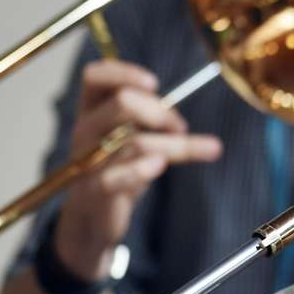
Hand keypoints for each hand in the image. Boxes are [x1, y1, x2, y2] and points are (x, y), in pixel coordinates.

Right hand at [53, 60, 221, 280]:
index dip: (124, 73)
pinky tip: (159, 166)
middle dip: (160, 111)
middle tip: (179, 126)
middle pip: (121, 103)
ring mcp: (87, 161)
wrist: (94, 220)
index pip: (94, 77)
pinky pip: (116, 177)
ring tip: (209, 148)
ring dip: (178, 144)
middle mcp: (85, 131)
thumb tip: (178, 121)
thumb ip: (150, 121)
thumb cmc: (116, 171)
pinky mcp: (94, 191)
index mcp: (91, 111)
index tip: (155, 83)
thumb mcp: (131, 138)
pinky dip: (140, 170)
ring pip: (135, 141)